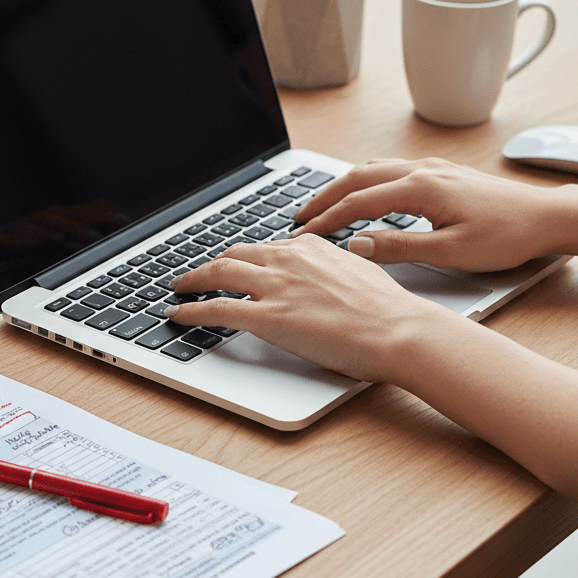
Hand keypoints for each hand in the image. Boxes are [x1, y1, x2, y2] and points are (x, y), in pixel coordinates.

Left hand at [164, 236, 449, 383]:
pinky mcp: (267, 317)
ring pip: (218, 274)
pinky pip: (216, 309)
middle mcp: (288, 260)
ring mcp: (275, 287)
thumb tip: (336, 263)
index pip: (265, 247)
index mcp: (311, 248)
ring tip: (180, 287)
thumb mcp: (362, 271)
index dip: (244, 258)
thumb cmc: (389, 311)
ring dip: (192, 280)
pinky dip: (191, 310)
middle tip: (198, 274)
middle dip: (212, 264)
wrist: (399, 330)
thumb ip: (338, 265)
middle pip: (234, 255)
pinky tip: (177, 314)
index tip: (235, 264)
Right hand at [290, 157, 554, 271]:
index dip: (326, 219)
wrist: (548, 217)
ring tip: (323, 205)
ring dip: (343, 186)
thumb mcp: (450, 252)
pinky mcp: (441, 172)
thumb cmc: (506, 236)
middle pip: (357, 177)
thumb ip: (398, 246)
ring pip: (373, 168)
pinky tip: (364, 192)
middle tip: (299, 217)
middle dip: (324, 196)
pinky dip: (366, 180)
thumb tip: (356, 245)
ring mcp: (432, 167)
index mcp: (420, 188)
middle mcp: (422, 170)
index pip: (358, 202)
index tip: (303, 234)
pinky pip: (391, 168)